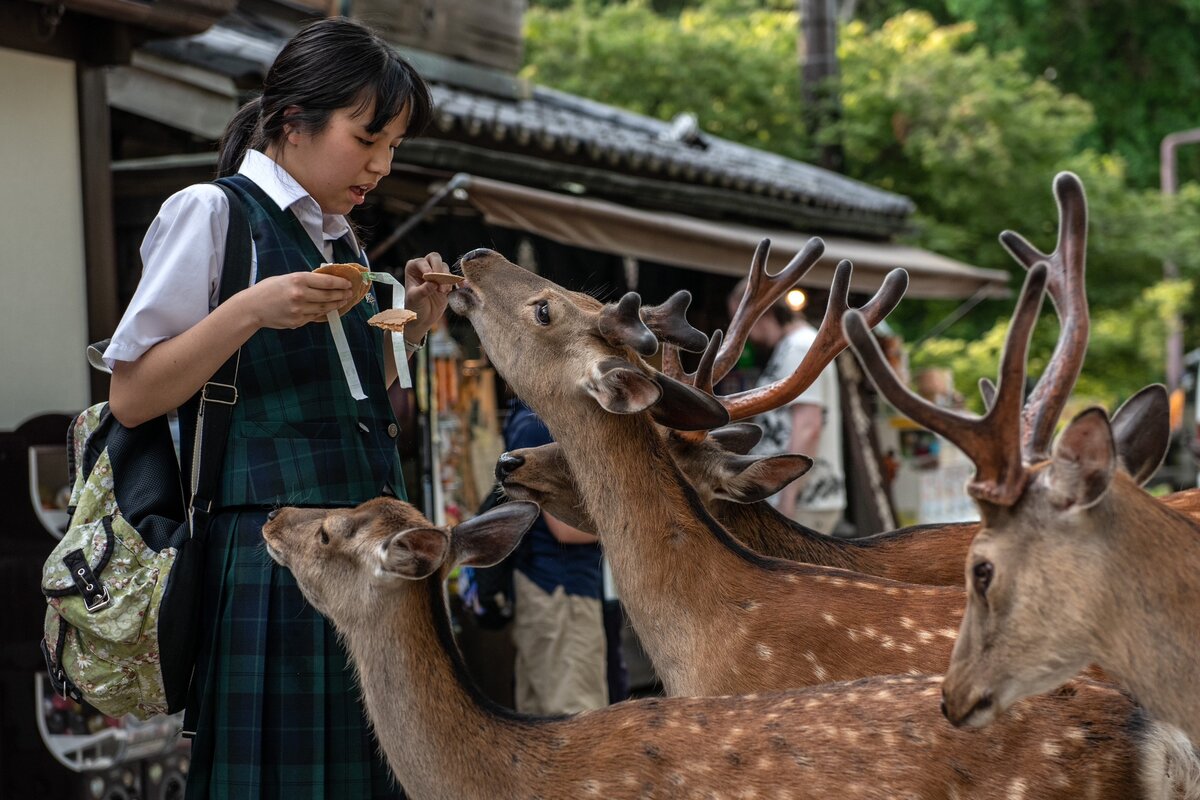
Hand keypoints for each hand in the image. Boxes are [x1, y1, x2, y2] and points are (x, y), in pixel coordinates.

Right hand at [238, 272, 353, 329]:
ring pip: (324, 307)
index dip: (340, 283)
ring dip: (336, 304)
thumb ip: (305, 280)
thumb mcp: (286, 278)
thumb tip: (325, 282)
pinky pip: (315, 316)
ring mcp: (299, 310)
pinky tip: (330, 309)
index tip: (348, 283)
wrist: (252, 307)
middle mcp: (300, 294)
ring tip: (343, 300)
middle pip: (328, 295)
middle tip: (350, 293)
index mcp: (298, 279)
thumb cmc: (268, 289)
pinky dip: (324, 312)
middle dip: (342, 294)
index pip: (326, 282)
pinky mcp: (298, 321)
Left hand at [403, 252, 451, 342]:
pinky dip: (457, 282)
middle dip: (438, 268)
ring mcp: (436, 274)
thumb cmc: (414, 307)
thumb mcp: (414, 299)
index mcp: (413, 268)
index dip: (427, 268)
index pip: (421, 262)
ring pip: (445, 268)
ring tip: (442, 291)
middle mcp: (425, 268)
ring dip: (446, 278)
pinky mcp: (446, 282)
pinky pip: (454, 278)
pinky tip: (461, 286)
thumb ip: (422, 290)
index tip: (429, 278)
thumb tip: (433, 283)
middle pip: (435, 258)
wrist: (422, 319)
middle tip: (439, 279)